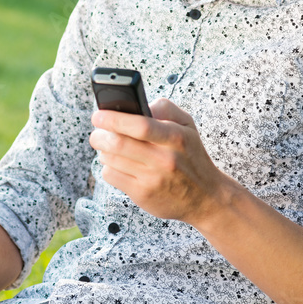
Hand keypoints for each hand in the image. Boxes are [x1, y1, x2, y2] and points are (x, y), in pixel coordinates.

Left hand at [88, 98, 232, 226]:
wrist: (206, 197)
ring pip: (110, 159)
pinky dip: (108, 167)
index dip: (114, 118)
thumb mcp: (187, 125)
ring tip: (109, 147)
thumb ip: (164, 108)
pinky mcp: (143, 195)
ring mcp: (152, 179)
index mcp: (175, 137)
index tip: (98, 115)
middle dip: (99, 135)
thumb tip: (136, 105)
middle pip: (118, 143)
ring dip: (103, 150)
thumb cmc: (191, 156)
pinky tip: (118, 164)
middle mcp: (164, 159)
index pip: (141, 125)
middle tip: (96, 132)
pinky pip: (111, 176)